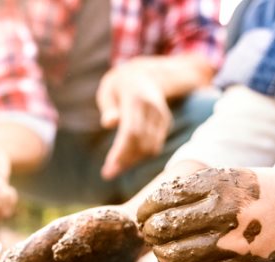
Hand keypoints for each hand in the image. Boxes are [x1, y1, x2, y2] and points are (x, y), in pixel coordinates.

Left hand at [98, 58, 172, 179]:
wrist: (145, 74)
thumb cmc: (119, 86)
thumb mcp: (108, 90)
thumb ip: (109, 107)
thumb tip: (109, 123)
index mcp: (136, 99)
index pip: (131, 131)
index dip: (121, 152)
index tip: (109, 168)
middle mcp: (153, 108)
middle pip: (141, 142)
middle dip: (125, 161)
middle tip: (108, 173)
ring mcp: (162, 116)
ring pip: (150, 147)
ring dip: (133, 161)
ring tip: (115, 167)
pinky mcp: (166, 122)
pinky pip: (155, 145)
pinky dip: (142, 156)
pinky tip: (127, 159)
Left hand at [136, 167, 274, 261]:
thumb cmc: (262, 191)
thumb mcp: (228, 177)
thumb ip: (192, 192)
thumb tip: (148, 216)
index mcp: (218, 185)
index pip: (163, 201)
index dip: (146, 212)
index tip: (144, 216)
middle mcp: (225, 214)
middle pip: (165, 230)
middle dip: (151, 234)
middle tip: (151, 235)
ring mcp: (235, 244)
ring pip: (177, 257)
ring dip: (163, 256)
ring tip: (163, 251)